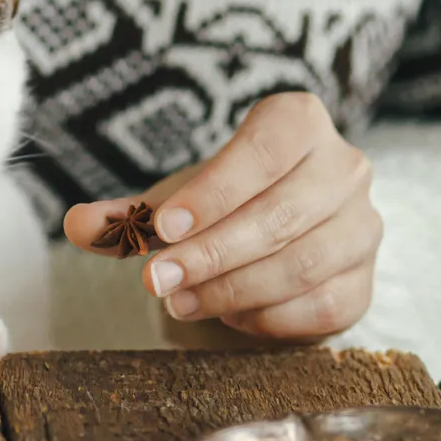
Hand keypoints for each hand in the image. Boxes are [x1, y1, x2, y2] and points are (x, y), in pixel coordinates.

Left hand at [63, 92, 380, 341]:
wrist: (271, 233)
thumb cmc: (218, 205)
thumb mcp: (170, 201)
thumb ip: (124, 214)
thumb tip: (75, 225)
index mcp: (299, 122)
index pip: (262, 151)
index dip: (213, 191)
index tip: (164, 227)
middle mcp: (344, 167)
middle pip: (280, 214)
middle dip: (211, 254)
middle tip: (157, 281)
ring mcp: (362, 227)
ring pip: (302, 263)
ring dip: (233, 290)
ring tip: (181, 302)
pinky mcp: (364, 281)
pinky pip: (323, 305)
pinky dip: (269, 317)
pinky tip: (229, 315)